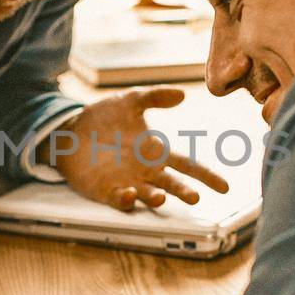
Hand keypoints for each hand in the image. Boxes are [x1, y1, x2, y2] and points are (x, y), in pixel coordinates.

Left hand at [44, 88, 229, 210]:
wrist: (71, 129)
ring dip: (154, 198)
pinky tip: (129, 194)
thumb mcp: (130, 101)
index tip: (224, 187)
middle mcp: (146, 171)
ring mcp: (127, 181)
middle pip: (171, 184)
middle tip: (195, 198)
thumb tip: (182, 94)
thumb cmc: (104, 117)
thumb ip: (155, 97)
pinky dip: (125, 199)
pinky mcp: (106, 190)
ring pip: (147, 195)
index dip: (206, 176)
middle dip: (183, 191)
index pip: (187, 165)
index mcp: (156, 152)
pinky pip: (119, 199)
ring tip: (161, 197)